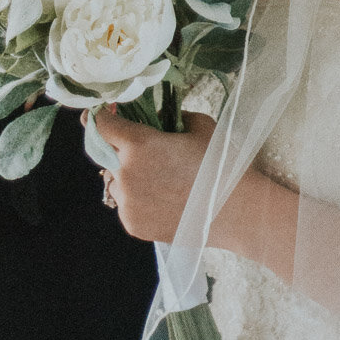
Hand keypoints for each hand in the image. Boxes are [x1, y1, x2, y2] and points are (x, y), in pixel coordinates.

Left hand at [93, 107, 216, 242]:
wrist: (238, 212)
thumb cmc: (220, 163)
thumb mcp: (198, 125)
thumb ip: (171, 117)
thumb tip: (157, 120)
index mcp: (138, 144)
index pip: (102, 125)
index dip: (102, 117)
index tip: (104, 114)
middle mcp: (125, 174)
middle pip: (107, 153)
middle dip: (120, 148)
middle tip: (146, 151)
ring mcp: (127, 203)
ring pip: (115, 181)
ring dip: (127, 175)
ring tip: (159, 179)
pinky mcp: (133, 225)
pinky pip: (126, 204)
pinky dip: (137, 199)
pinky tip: (163, 199)